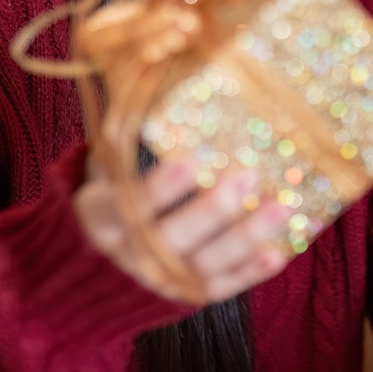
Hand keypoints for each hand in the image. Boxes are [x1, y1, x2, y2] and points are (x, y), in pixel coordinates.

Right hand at [75, 160, 294, 303]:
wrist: (92, 265)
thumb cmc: (110, 199)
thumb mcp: (105, 173)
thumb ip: (123, 141)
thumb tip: (150, 75)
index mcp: (103, 220)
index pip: (130, 205)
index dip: (159, 187)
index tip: (189, 160)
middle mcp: (130, 256)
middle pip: (172, 240)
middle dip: (211, 211)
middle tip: (246, 176)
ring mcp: (158, 280)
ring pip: (202, 266)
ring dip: (244, 238)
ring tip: (280, 208)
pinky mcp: (182, 296)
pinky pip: (218, 288)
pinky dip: (249, 273)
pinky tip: (279, 252)